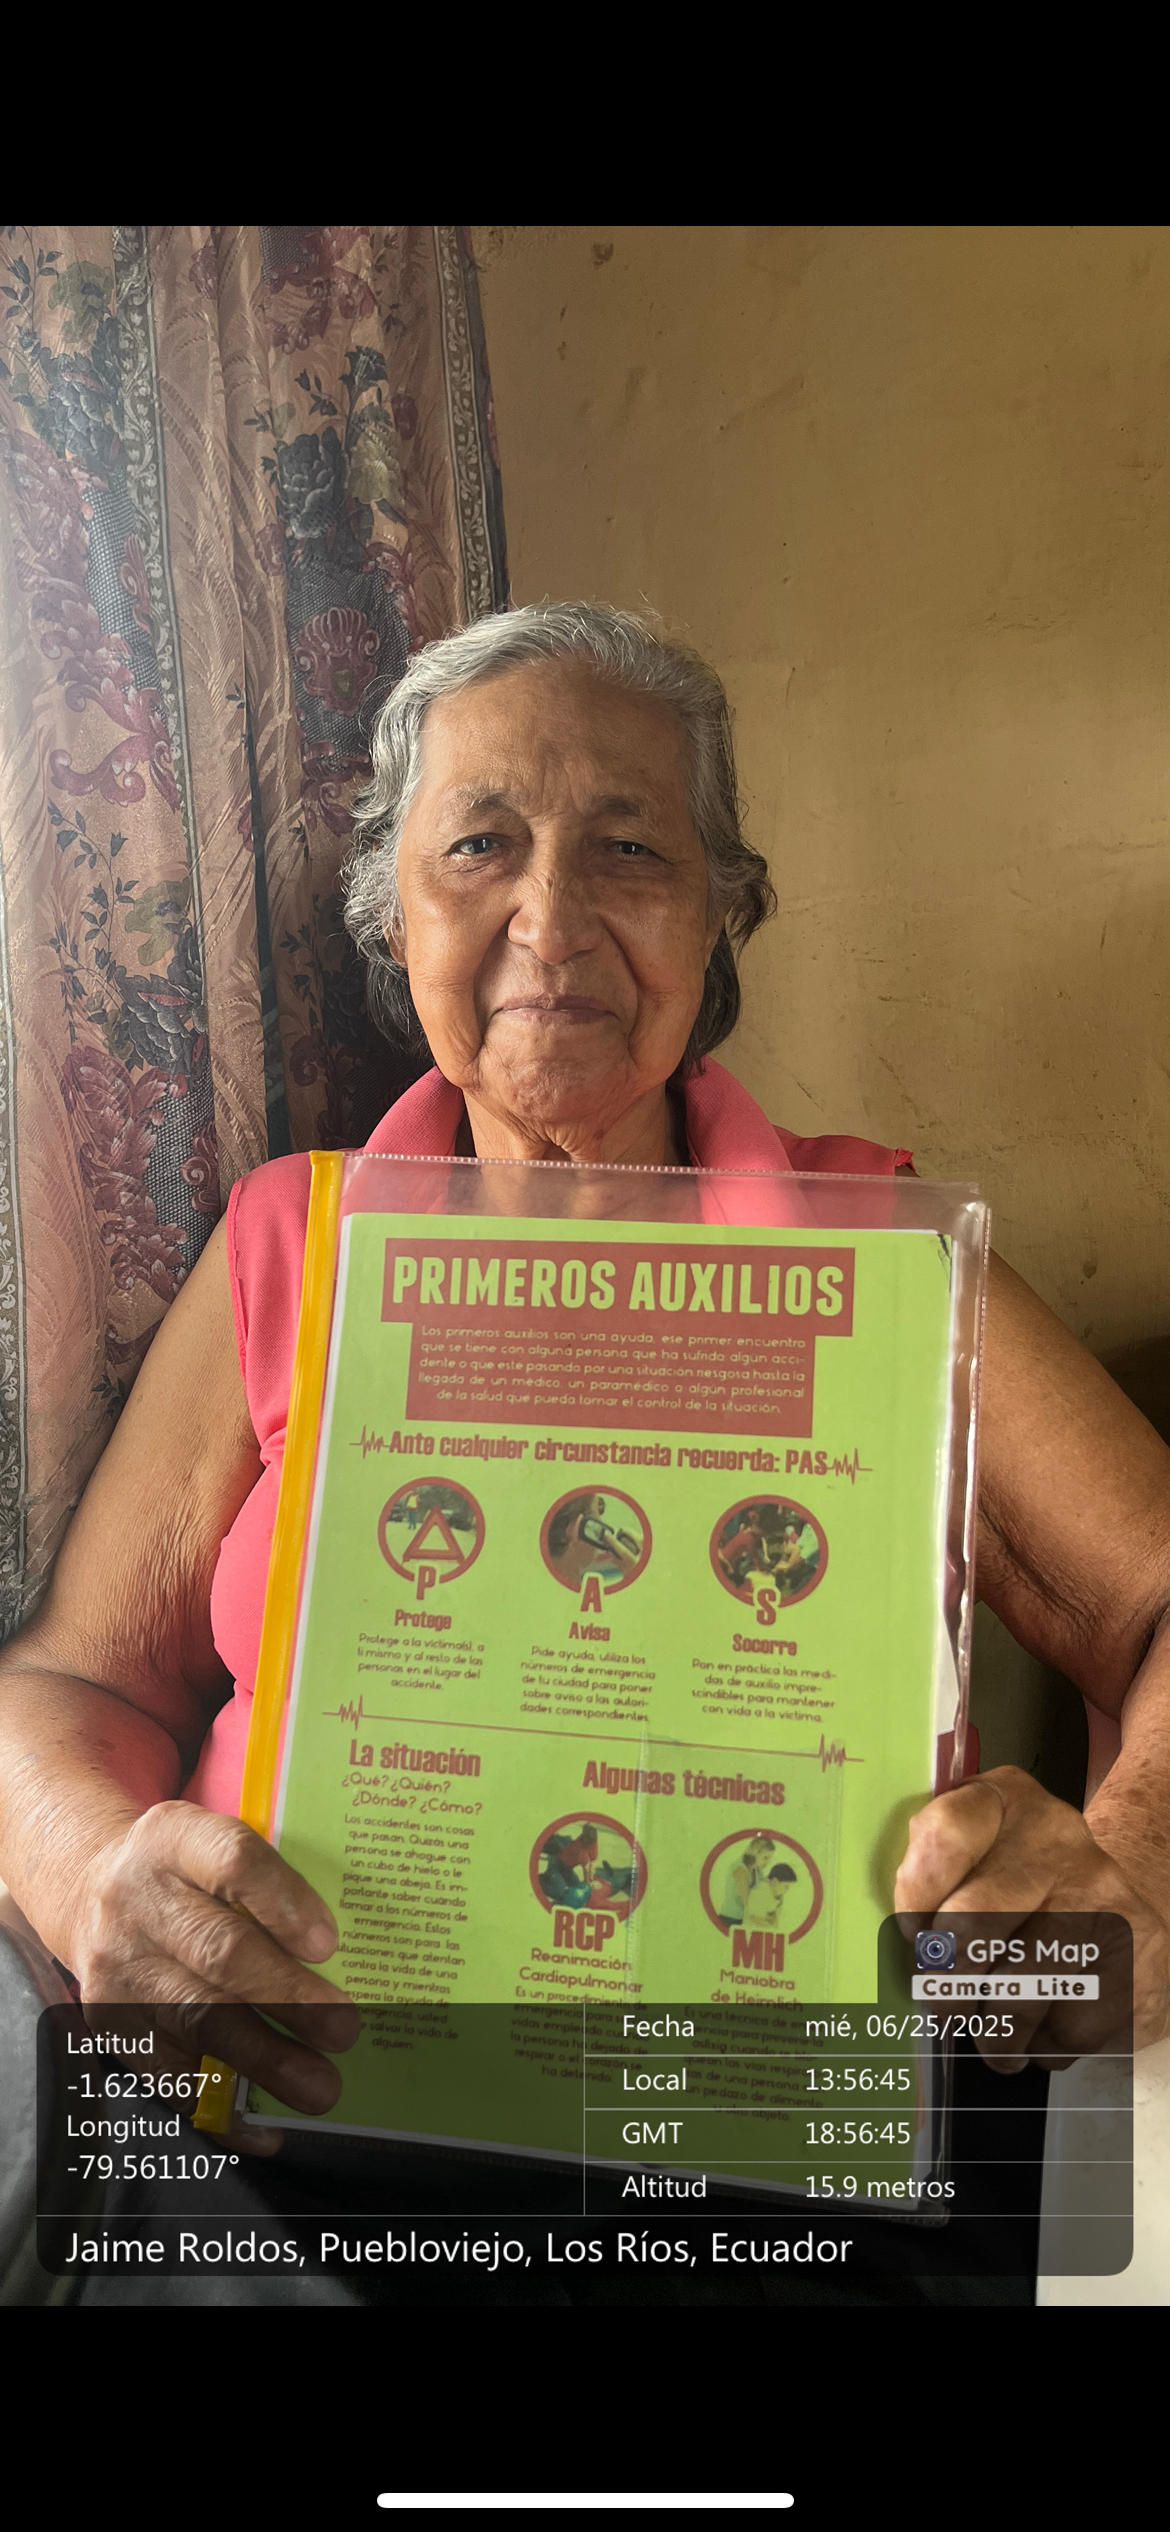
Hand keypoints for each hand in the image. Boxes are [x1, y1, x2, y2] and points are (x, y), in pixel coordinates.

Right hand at [69, 1802, 359, 2149]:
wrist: (88, 1887)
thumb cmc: (185, 1873)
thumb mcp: (213, 1846)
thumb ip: (270, 1883)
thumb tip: (346, 1957)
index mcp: (176, 1838)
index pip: (232, 1860)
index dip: (282, 1902)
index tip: (328, 1945)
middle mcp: (137, 1898)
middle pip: (219, 1949)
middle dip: (288, 1996)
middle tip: (344, 2029)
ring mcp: (119, 1964)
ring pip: (196, 2016)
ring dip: (264, 2057)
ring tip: (319, 2085)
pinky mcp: (109, 2021)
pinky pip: (165, 2072)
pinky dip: (219, 2104)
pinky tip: (263, 2124)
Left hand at [894, 1765, 1169, 2063]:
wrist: (1120, 1909)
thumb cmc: (1023, 1890)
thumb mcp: (979, 1857)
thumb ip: (932, 1879)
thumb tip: (892, 1946)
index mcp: (1003, 1801)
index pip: (944, 1833)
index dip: (916, 1893)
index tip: (912, 1934)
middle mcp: (1055, 1837)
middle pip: (973, 1921)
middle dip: (947, 1984)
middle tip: (943, 2008)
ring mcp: (1099, 1892)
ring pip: (1021, 1986)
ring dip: (997, 2032)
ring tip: (994, 2040)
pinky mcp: (1133, 1950)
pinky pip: (1070, 2021)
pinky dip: (1047, 2045)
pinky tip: (1047, 2031)